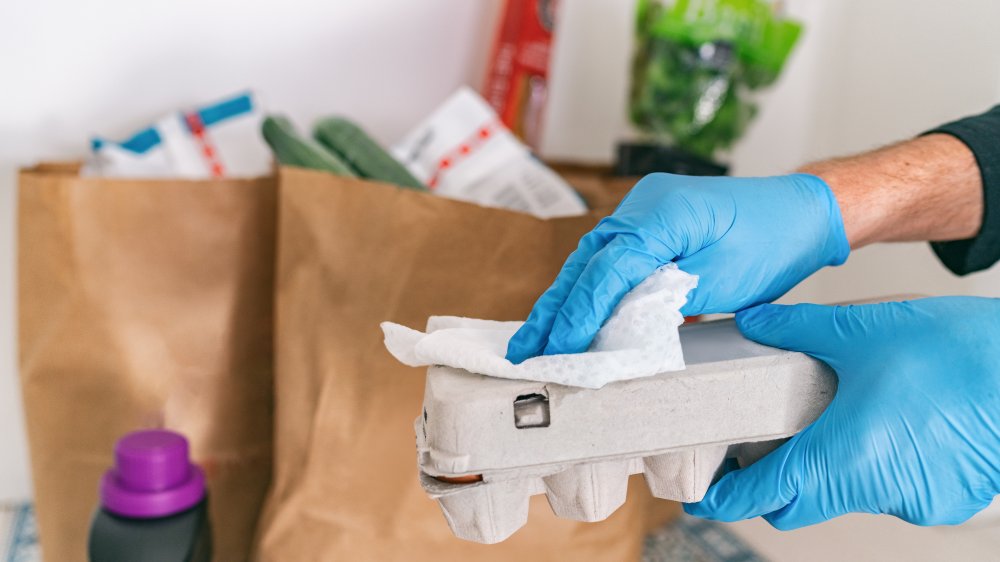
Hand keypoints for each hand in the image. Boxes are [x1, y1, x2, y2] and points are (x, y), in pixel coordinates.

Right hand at [505, 173, 848, 362]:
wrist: (802, 213)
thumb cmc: (772, 243)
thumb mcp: (720, 280)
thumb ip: (663, 298)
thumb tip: (616, 323)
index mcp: (661, 212)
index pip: (607, 270)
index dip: (579, 312)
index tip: (558, 348)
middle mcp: (643, 205)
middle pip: (585, 263)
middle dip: (554, 309)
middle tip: (524, 350)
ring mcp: (643, 211)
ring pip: (591, 262)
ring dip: (564, 301)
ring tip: (535, 339)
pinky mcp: (650, 225)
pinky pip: (610, 259)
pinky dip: (589, 290)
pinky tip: (569, 315)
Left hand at [686, 298, 999, 528]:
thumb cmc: (960, 355)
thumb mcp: (860, 330)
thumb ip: (796, 329)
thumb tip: (754, 321)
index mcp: (840, 459)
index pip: (761, 498)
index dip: (724, 499)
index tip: (701, 495)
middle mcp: (874, 492)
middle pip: (799, 505)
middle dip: (772, 484)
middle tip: (757, 447)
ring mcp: (914, 501)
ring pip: (847, 495)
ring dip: (830, 467)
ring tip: (831, 419)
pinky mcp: (945, 499)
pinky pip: (893, 490)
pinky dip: (876, 466)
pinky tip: (885, 426)